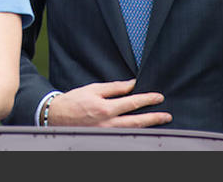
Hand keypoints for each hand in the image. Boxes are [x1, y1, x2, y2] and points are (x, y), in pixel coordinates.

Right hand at [48, 79, 171, 127]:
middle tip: (167, 116)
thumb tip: (131, 85)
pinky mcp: (103, 138)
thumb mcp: (93, 89)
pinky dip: (134, 132)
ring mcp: (106, 133)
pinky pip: (123, 135)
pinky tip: (142, 129)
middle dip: (153, 118)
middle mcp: (107, 123)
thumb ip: (113, 88)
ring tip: (159, 123)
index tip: (159, 97)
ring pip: (132, 131)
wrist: (56, 117)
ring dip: (147, 127)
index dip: (147, 99)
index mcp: (105, 108)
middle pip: (136, 121)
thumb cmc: (73, 101)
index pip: (131, 103)